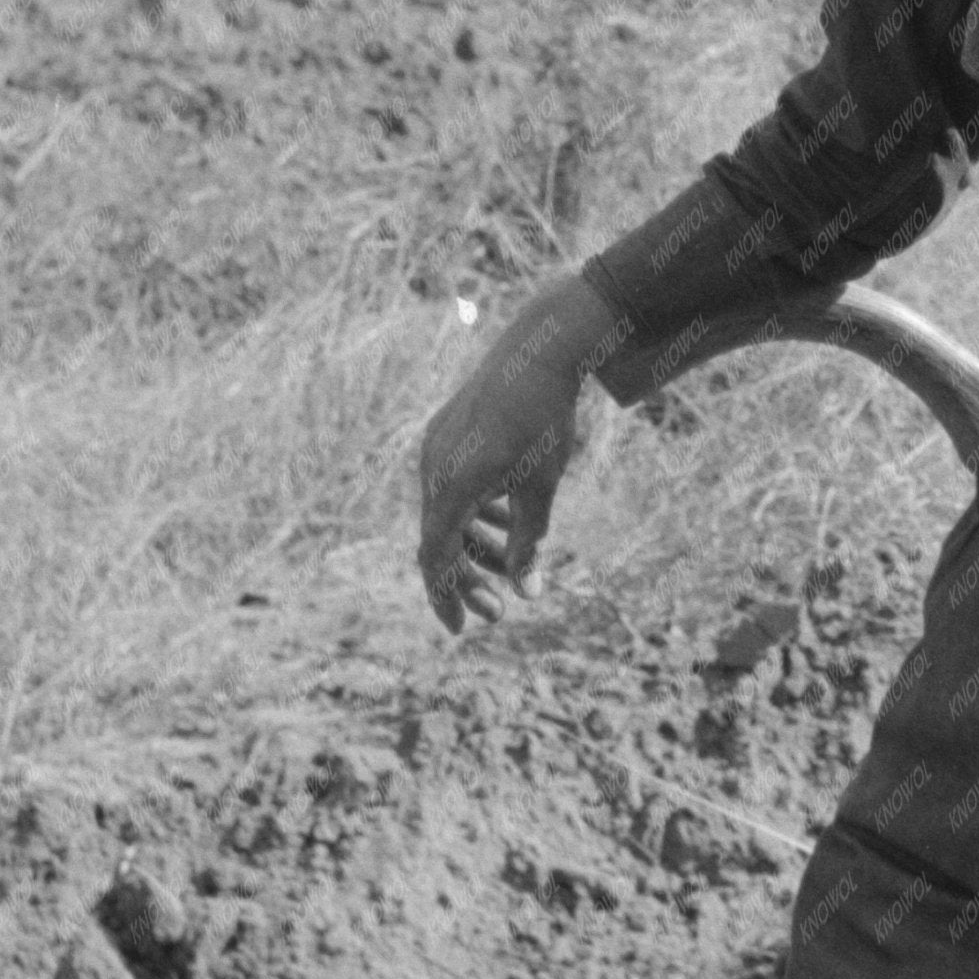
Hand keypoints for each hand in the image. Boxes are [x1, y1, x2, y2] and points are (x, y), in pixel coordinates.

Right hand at [416, 273, 621, 634]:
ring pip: (444, 513)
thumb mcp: (542, 489)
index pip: (435, 558)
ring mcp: (435, 448)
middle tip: (498, 611)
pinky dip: (472, 511)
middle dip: (466, 579)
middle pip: (438, 540)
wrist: (539, 349)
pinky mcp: (446, 434)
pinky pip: (449, 486)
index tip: (462, 629)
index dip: (446, 597)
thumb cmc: (546, 421)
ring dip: (472, 544)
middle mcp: (432, 468)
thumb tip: (525, 593)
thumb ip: (529, 543)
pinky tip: (502, 517)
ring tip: (507, 561)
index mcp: (450, 486)